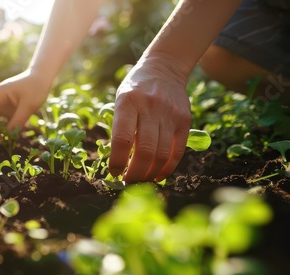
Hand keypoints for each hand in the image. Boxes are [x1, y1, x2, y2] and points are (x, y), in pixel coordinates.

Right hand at [0, 69, 51, 140]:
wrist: (41, 78)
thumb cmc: (35, 87)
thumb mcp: (29, 105)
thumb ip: (19, 119)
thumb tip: (9, 134)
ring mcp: (1, 104)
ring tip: (3, 140)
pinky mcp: (7, 109)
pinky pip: (2, 120)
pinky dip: (5, 128)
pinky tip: (13, 133)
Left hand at [108, 55, 191, 182]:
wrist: (164, 68)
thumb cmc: (135, 90)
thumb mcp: (121, 101)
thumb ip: (120, 127)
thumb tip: (119, 162)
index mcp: (128, 102)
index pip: (122, 139)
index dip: (117, 161)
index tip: (114, 173)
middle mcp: (150, 107)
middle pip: (144, 151)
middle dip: (135, 173)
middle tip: (128, 182)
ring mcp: (170, 114)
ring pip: (162, 155)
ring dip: (150, 174)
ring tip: (141, 180)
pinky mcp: (184, 121)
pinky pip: (177, 151)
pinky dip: (167, 168)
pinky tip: (158, 175)